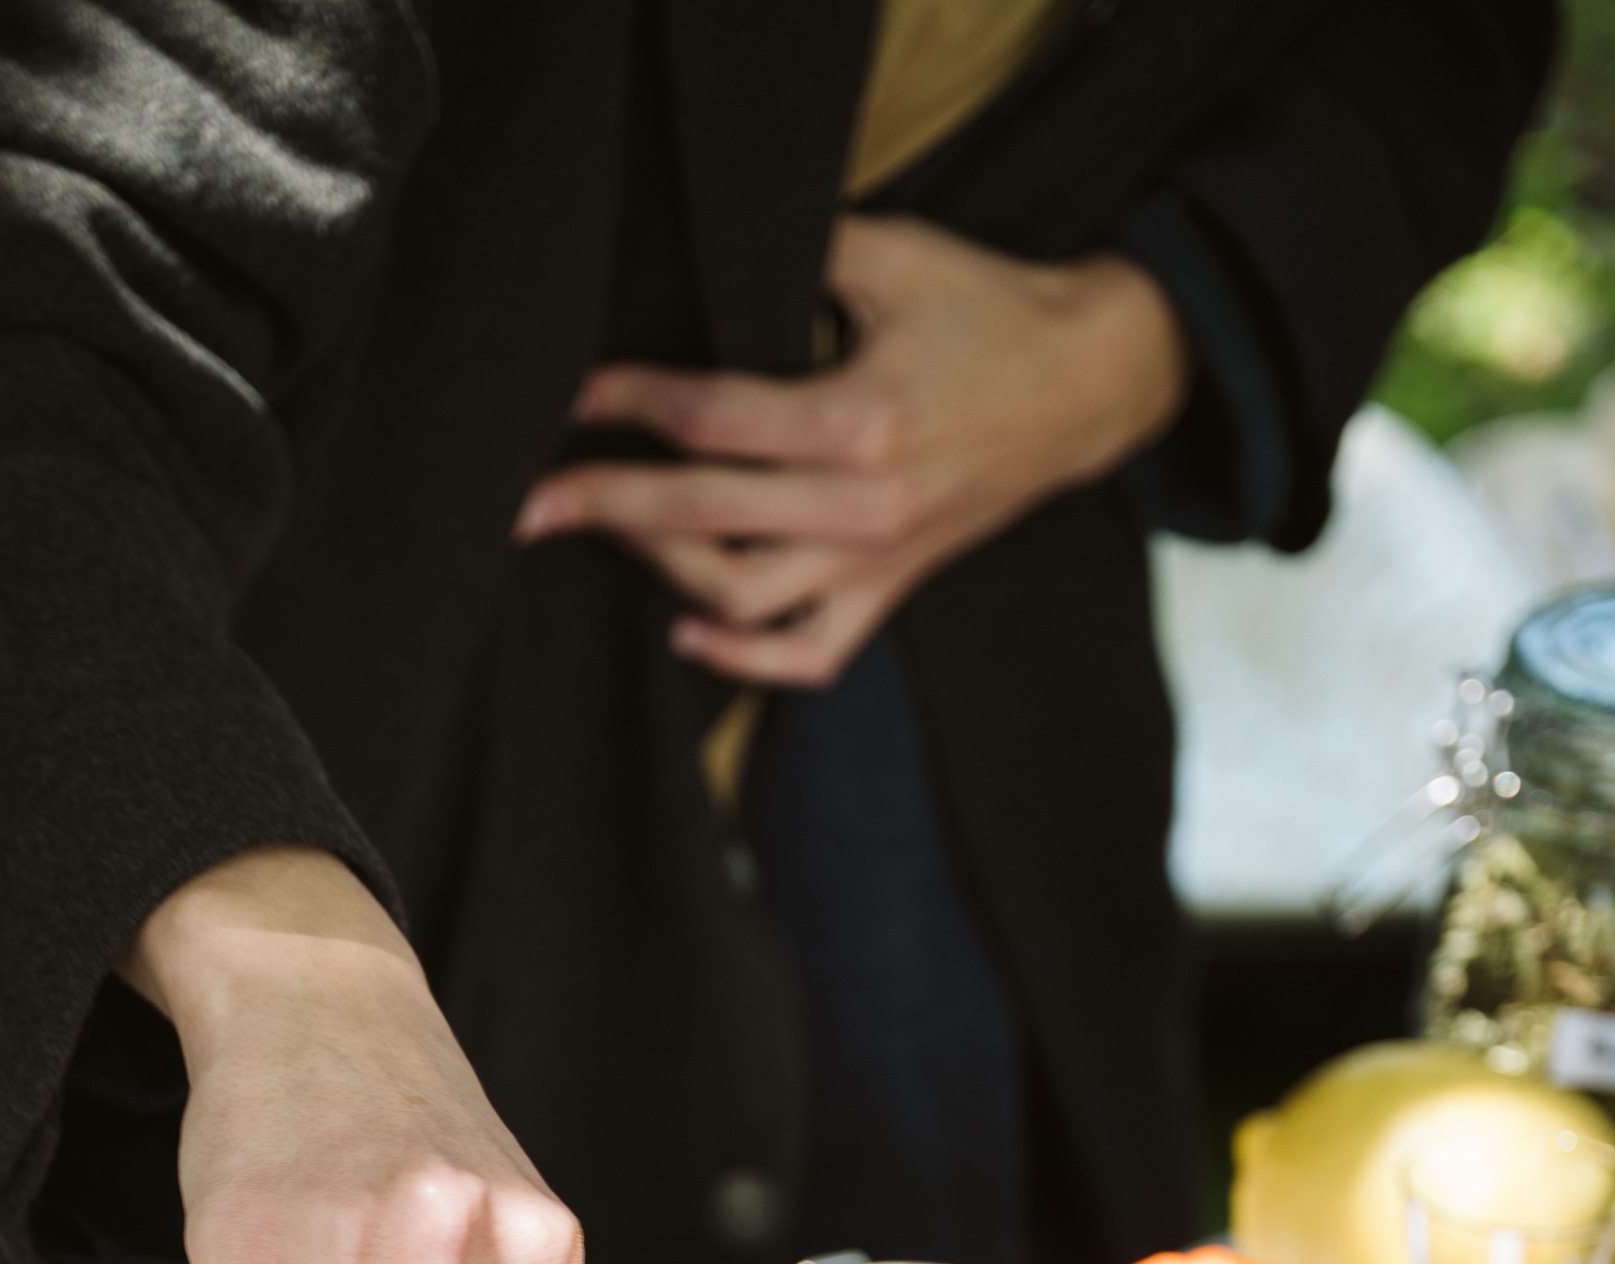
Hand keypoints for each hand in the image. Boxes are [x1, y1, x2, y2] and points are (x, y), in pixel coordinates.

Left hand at [514, 215, 1188, 685]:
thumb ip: (801, 252)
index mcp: (859, 418)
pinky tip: (686, 630)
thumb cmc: (987, 315)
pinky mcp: (888, 594)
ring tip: (613, 528)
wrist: (1083, 388)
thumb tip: (707, 252)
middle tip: (530, 504)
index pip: (714, 421)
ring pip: (738, 595)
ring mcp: (874, 562)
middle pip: (701, 518)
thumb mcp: (896, 258)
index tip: (580, 394)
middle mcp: (860, 506)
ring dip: (660, 566)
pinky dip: (742, 661)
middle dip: (606, 505)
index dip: (634, 404)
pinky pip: (807, 657)